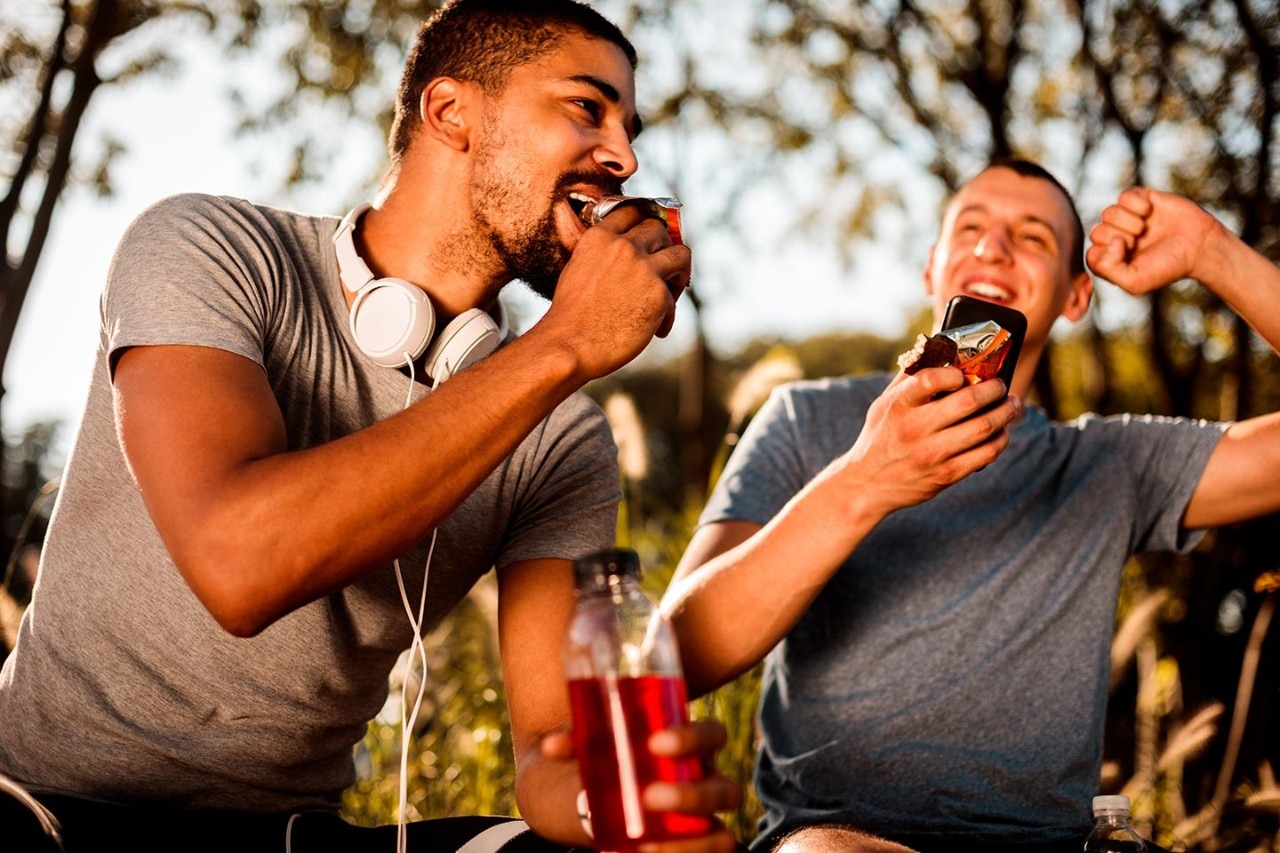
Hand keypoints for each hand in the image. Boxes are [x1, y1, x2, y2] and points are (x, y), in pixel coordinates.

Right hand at [538, 205, 691, 380]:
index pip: (631, 212)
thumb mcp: (578, 270)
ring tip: (670, 292)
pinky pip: (674, 299)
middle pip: (659, 229)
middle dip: (663, 247)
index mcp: (599, 238)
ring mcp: (644, 269)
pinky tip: (655, 331)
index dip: (643, 224)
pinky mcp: (659, 295)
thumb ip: (603, 256)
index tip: (648, 239)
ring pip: (681, 254)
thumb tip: (630, 258)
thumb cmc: (570, 317)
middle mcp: (624, 246)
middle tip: (661, 270)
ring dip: (679, 272)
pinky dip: (667, 317)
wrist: (570, 345)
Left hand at [540, 720, 741, 852]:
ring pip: (722, 837)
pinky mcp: (694, 850)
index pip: (713, 735)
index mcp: (694, 748)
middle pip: (726, 791)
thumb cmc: (611, 756)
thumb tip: (550, 746)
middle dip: (691, 796)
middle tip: (649, 796)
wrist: (606, 795)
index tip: (656, 743)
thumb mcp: (596, 745)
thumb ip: (577, 740)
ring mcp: (704, 824)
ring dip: (691, 844)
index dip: (693, 738)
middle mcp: (708, 785)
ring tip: (647, 844)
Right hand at [837, 367, 1020, 517]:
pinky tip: (1002, 432)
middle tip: (1001, 385)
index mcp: (899, 406)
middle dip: (994, 389)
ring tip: (1012, 405)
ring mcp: (932, 454)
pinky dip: (1000, 440)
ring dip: (1006, 412)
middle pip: (968, 401)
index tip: (964, 374)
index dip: (955, 373)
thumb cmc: (880, 437)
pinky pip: (985, 454)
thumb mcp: (884, 405)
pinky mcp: (946, 475)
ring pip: (984, 427)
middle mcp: (915, 429)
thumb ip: (909, 380)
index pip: (932, 379)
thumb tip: (939, 351)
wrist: (868, 484)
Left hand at [1085, 186, 1223, 293]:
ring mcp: (1128, 218)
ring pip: (1108, 213)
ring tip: (1144, 228)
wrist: (1200, 247)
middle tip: (1139, 242)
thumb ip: (1107, 269)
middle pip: (1097, 232)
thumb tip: (1108, 241)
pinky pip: (1124, 196)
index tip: (1129, 255)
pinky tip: (1150, 211)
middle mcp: (1117, 238)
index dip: (1108, 254)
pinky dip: (1136, 204)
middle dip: (1119, 237)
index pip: (1092, 254)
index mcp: (1112, 259)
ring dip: (1127, 221)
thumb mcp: (1135, 282)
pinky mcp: (1142, 200)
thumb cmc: (1168, 267)